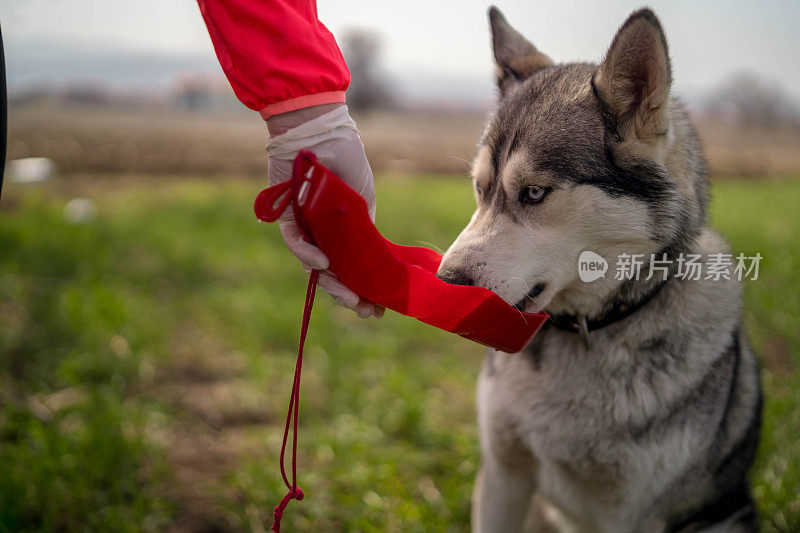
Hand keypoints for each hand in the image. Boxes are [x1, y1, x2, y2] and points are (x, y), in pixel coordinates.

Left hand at [266, 103, 382, 318]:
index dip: (365, 288)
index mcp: (345, 232)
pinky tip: (324, 264)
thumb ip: (364, 229)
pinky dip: (308, 256)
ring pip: (314, 266)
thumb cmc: (346, 161)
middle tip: (363, 309)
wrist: (322, 134)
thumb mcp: (364, 200)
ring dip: (331, 284)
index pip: (353, 266)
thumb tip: (369, 260)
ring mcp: (306, 229)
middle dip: (348, 294)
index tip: (378, 308)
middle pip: (334, 273)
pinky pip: (296, 243)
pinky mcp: (287, 219)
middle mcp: (324, 235)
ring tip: (348, 296)